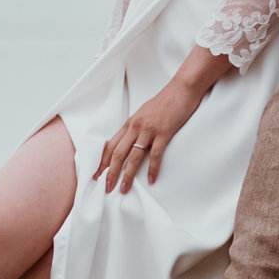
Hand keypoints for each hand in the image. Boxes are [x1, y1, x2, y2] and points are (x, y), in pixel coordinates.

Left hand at [95, 79, 204, 193]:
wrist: (181, 89)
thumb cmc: (165, 102)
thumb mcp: (145, 114)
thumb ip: (136, 128)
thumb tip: (131, 142)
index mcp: (129, 123)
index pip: (110, 145)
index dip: (102, 161)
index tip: (97, 174)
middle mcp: (135, 127)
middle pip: (117, 153)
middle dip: (110, 172)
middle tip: (106, 188)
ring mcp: (148, 129)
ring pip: (133, 156)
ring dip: (127, 175)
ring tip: (124, 189)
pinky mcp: (163, 132)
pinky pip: (155, 154)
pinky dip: (153, 168)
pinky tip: (151, 179)